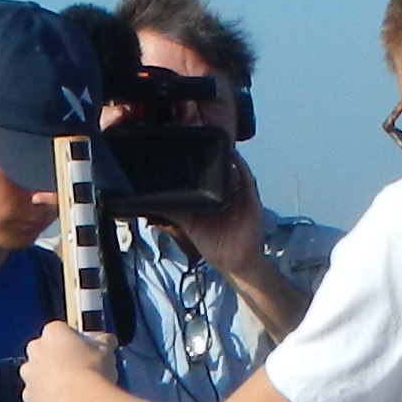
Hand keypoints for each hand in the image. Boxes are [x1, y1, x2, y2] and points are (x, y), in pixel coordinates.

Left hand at [17, 318, 117, 401]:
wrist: (81, 401)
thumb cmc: (94, 370)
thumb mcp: (106, 349)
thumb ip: (103, 341)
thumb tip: (107, 340)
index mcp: (53, 332)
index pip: (61, 331)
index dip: (74, 341)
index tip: (84, 351)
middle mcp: (35, 349)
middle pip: (44, 351)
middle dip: (56, 359)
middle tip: (77, 370)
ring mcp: (29, 373)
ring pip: (37, 374)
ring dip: (48, 379)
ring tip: (70, 389)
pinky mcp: (29, 395)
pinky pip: (37, 395)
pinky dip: (46, 399)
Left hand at [160, 152, 267, 272]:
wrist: (233, 263)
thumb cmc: (214, 245)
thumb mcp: (189, 224)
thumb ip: (174, 211)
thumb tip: (152, 202)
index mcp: (213, 197)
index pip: (206, 175)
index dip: (199, 161)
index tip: (187, 147)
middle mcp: (227, 193)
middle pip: (220, 169)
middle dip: (213, 154)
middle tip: (199, 137)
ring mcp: (239, 195)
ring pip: (233, 170)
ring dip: (226, 156)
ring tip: (216, 140)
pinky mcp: (250, 200)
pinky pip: (246, 179)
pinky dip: (239, 167)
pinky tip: (232, 156)